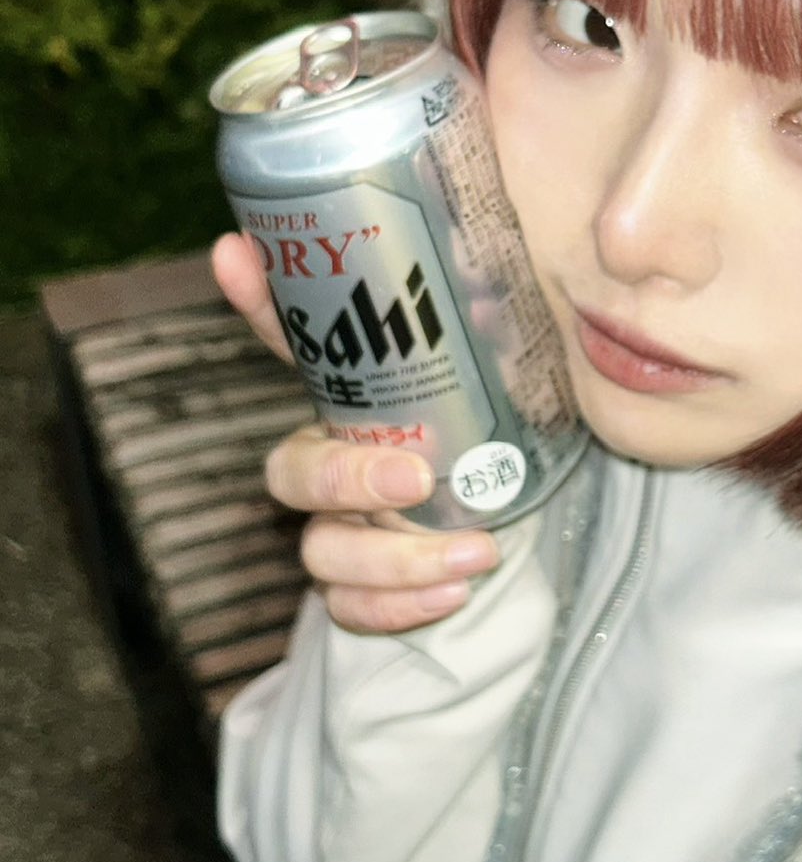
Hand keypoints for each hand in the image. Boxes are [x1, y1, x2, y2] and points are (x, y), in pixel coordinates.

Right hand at [210, 234, 501, 632]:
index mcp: (353, 399)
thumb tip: (487, 301)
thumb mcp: (500, 383)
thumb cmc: (494, 437)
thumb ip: (488, 344)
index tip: (233, 254)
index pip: (294, 341)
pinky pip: (349, 607)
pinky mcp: (358, 587)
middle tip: (416, 477)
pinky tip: (455, 592)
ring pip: (323, 551)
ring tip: (478, 552)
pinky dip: (398, 606)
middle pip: (291, 471)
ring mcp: (337, 528)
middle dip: (344, 477)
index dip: (258, 299)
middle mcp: (329, 460)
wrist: (509, 525)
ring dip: (397, 559)